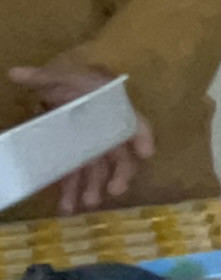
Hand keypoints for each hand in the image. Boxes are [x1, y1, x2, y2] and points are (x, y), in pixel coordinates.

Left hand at [9, 63, 153, 213]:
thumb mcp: (59, 76)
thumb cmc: (71, 83)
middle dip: (120, 175)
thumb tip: (15, 73)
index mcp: (112, 109)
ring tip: (86, 204)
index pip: (135, 122)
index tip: (146, 152)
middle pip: (122, 155)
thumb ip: (42, 76)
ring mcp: (94, 149)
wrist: (64, 92)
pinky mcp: (78, 159)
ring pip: (99, 171)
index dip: (143, 137)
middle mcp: (109, 133)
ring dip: (94, 188)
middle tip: (114, 190)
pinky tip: (65, 206)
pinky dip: (72, 191)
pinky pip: (78, 176)